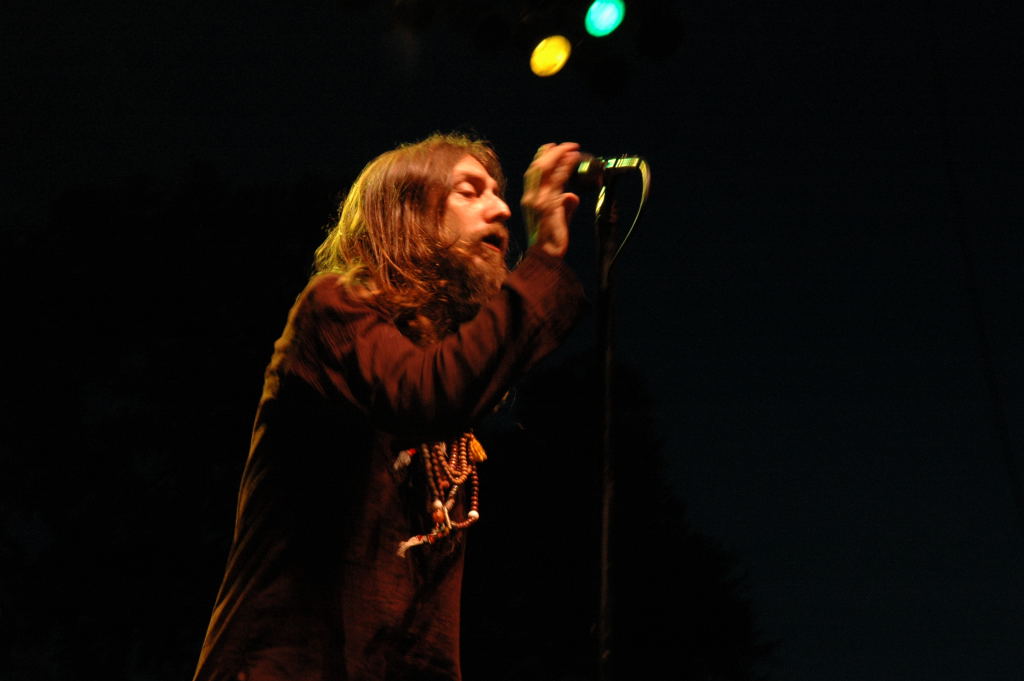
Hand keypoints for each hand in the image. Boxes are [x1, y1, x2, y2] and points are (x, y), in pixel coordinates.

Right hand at [522, 142, 580, 257]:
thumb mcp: (558, 219)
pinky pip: (556, 181)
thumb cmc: (551, 241)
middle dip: (552, 152)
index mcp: (529, 200)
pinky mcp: (547, 206)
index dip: (542, 157)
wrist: (546, 256)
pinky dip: (565, 167)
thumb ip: (565, 205)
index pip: (533, 173)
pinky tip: (574, 159)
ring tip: (573, 148)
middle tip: (567, 145)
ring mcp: (537, 201)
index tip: (552, 146)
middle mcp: (530, 198)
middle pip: (537, 167)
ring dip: (560, 156)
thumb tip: (572, 196)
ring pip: (545, 170)